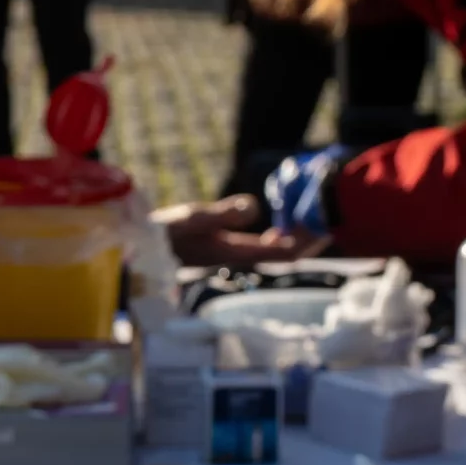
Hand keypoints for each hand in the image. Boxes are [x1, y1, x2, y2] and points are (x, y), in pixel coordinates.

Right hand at [151, 195, 328, 268]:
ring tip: (308, 220)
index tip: (329, 227)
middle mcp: (238, 256)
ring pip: (272, 250)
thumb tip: (255, 208)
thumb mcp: (194, 219)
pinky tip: (276, 225)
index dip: (308, 242)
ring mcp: (230, 253)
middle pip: (283, 254)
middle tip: (327, 219)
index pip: (284, 253)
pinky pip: (259, 246)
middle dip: (305, 239)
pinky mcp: (221, 248)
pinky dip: (274, 235)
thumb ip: (224, 214)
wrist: (137, 252)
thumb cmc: (162, 236)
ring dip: (290, 237)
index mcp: (237, 251)